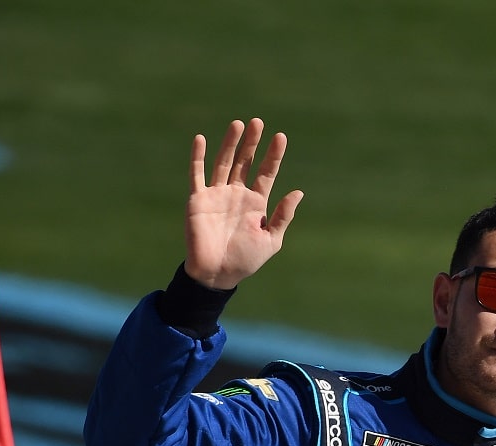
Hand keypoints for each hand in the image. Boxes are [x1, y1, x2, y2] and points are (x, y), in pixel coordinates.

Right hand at [184, 117, 303, 289]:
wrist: (218, 273)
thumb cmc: (246, 259)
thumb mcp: (271, 239)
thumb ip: (283, 216)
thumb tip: (298, 192)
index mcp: (256, 203)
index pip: (266, 173)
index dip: (273, 155)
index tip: (281, 136)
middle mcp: (237, 194)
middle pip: (245, 162)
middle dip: (252, 143)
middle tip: (258, 122)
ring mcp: (217, 195)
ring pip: (224, 163)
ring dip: (230, 144)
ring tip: (238, 124)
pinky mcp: (198, 199)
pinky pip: (197, 174)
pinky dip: (198, 157)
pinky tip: (201, 139)